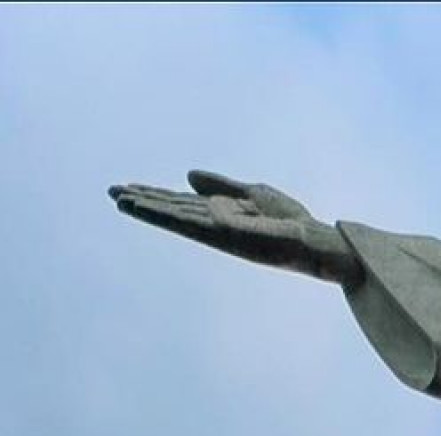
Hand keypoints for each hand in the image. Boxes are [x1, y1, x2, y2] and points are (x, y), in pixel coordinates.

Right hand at [108, 170, 359, 285]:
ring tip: (119, 199)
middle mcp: (216, 224)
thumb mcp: (253, 193)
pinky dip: (167, 215)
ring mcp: (218, 230)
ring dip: (147, 209)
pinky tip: (150, 208)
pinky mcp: (224, 235)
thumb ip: (221, 185)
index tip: (129, 188)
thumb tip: (188, 175)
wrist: (315, 242)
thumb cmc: (292, 221)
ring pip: (175, 217)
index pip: (182, 203)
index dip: (156, 196)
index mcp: (221, 213)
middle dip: (144, 201)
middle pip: (173, 209)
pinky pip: (190, 223)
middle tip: (111, 192)